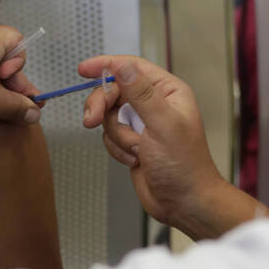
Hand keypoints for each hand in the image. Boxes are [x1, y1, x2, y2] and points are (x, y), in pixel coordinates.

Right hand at [78, 55, 225, 227]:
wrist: (183, 202)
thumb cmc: (184, 165)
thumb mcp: (162, 124)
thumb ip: (141, 93)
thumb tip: (122, 66)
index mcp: (168, 92)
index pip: (132, 67)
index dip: (106, 66)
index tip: (84, 69)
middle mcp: (154, 104)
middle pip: (114, 91)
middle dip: (102, 106)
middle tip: (91, 120)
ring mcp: (142, 123)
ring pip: (109, 116)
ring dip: (118, 135)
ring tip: (135, 150)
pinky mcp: (132, 142)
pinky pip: (110, 136)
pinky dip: (118, 149)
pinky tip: (135, 159)